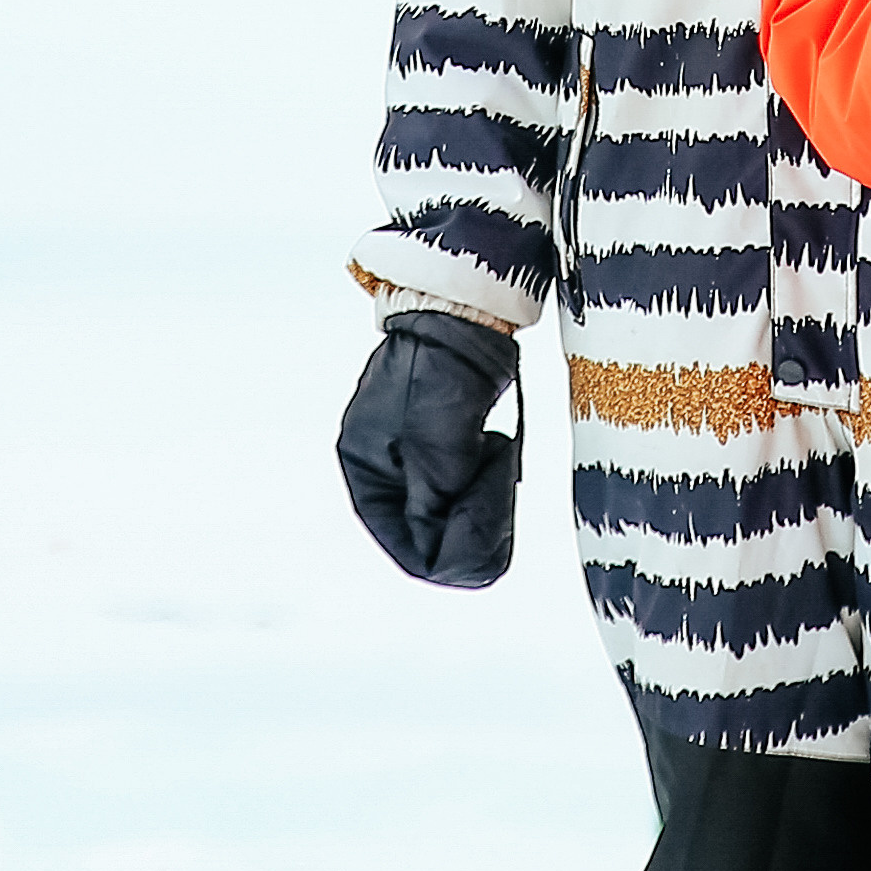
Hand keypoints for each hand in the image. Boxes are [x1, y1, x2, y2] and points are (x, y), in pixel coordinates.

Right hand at [337, 313, 521, 587]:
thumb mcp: (435, 451)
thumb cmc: (440, 374)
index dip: (452, 555)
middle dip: (470, 525)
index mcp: (366, 473)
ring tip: (501, 466)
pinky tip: (498, 454)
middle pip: (428, 529)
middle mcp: (382, 466)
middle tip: (504, 505)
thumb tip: (449, 560)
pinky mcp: (439, 432)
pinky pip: (461, 479)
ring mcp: (409, 448)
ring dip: (480, 501)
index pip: (407, 545)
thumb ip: (436, 508)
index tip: (493, 542)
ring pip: (449, 506)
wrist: (461, 310)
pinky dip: (484, 479)